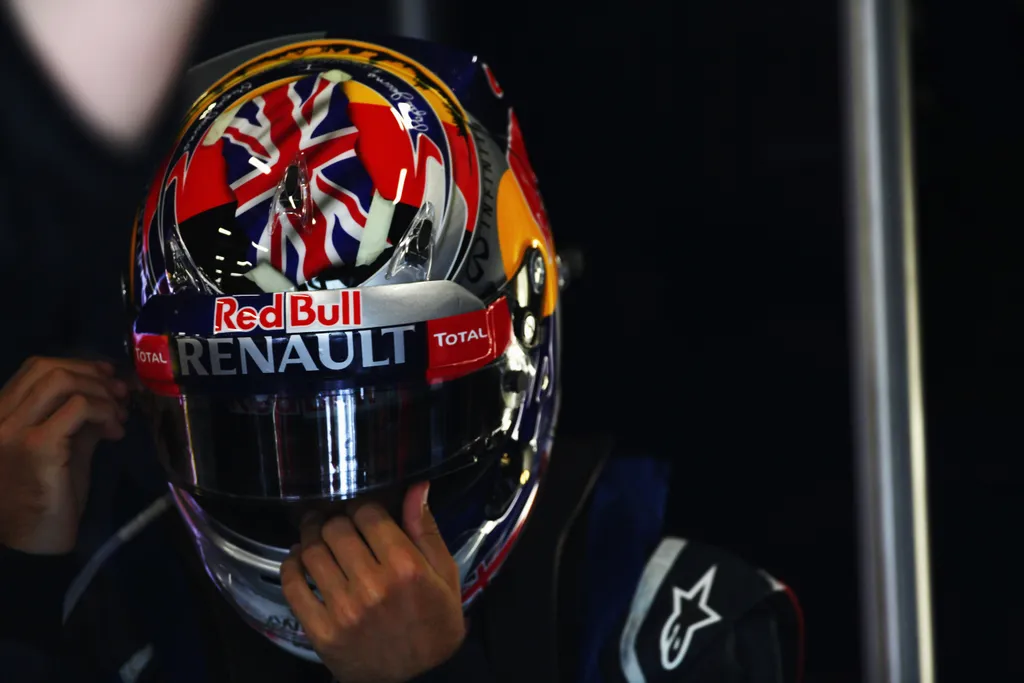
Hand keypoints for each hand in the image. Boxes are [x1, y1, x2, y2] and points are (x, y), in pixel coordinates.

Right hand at [0, 357, 127, 553]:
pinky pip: (78, 407)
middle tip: (121, 394)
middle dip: (93, 374)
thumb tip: (107, 394)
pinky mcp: (38, 446)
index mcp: (2, 415)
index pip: (36, 368)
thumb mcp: (65, 448)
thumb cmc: (48, 497)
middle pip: (48, 368)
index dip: (78, 365)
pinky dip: (104, 411)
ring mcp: (15, 430)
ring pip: (62, 381)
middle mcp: (0, 418)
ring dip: (100, 391)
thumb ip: (77, 419)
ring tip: (119, 415)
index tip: (108, 376)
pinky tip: (115, 431)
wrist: (34, 541)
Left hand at [281, 482, 465, 682]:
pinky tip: (298, 560)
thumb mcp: (444, 573)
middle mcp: (373, 586)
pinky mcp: (322, 632)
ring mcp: (344, 610)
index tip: (361, 513)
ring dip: (310, 538)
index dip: (362, 507)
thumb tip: (416, 486)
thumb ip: (425, 529)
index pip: (368, 514)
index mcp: (406, 567)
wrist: (421, 679)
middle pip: (336, 529)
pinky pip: (294, 586)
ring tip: (315, 536)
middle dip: (334, 520)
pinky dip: (291, 566)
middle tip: (334, 522)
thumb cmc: (436, 621)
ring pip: (312, 553)